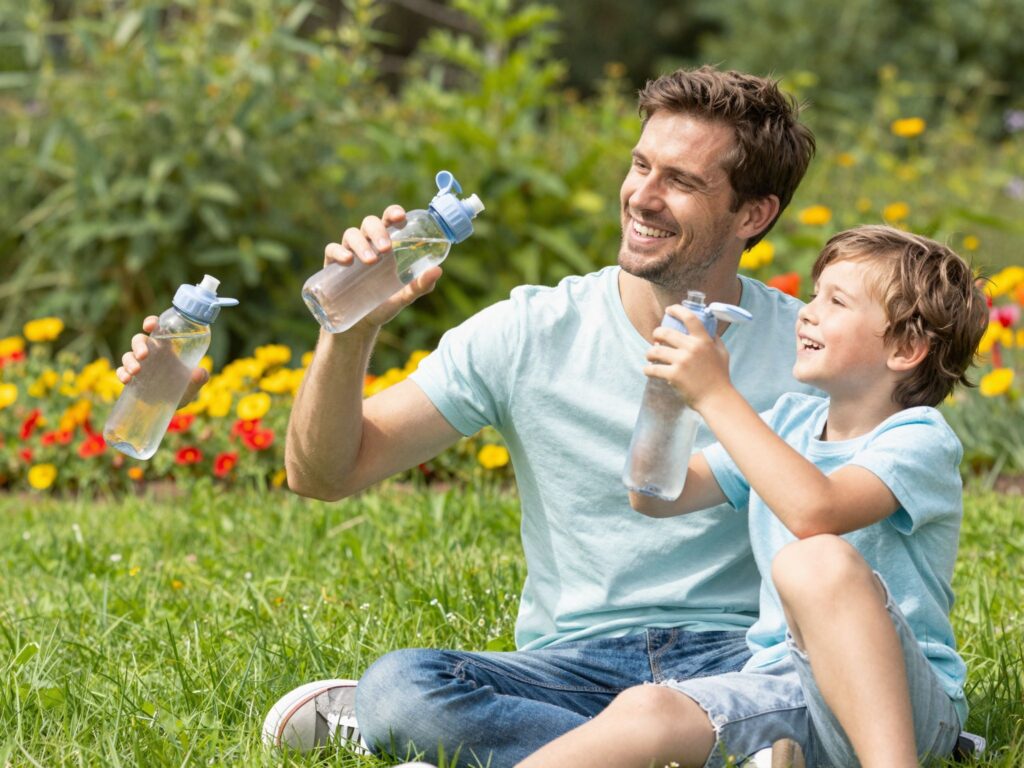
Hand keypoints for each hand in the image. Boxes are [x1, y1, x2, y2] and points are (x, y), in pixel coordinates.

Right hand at [116, 316, 209, 406]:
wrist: (173, 407)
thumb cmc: (184, 389)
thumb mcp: (194, 385)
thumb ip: (199, 378)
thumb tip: (199, 372)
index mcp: (167, 348)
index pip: (158, 330)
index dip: (152, 323)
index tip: (149, 325)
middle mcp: (152, 354)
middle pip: (139, 340)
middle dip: (139, 345)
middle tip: (144, 355)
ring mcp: (140, 366)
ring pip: (128, 355)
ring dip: (129, 361)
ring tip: (136, 371)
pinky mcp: (132, 379)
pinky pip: (121, 371)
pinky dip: (121, 373)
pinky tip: (126, 380)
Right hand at [323, 204, 442, 329]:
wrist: (360, 325)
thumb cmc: (384, 304)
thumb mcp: (404, 297)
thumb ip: (420, 285)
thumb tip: (438, 271)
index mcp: (387, 245)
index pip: (389, 220)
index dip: (393, 213)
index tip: (401, 218)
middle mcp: (368, 243)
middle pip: (369, 222)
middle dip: (378, 230)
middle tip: (387, 248)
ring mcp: (349, 252)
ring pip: (351, 234)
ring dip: (361, 243)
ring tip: (371, 261)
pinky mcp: (332, 264)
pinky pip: (332, 249)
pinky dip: (339, 251)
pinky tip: (348, 260)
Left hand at [644, 305, 732, 411]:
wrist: (717, 399)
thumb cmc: (720, 377)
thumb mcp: (722, 353)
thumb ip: (714, 339)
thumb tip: (708, 328)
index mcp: (704, 341)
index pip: (689, 318)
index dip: (677, 310)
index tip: (669, 310)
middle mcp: (692, 348)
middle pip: (666, 332)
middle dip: (656, 333)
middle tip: (655, 338)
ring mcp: (682, 361)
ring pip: (655, 350)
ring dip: (650, 353)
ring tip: (650, 356)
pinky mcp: (674, 375)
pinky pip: (653, 369)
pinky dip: (648, 369)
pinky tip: (648, 370)